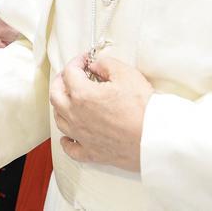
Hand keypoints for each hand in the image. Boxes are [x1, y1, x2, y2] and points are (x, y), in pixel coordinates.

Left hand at [49, 55, 152, 171]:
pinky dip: (67, 141)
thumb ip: (106, 64)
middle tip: (71, 75)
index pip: (69, 73)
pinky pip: (71, 148)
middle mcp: (76, 116)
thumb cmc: (143, 107)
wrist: (156, 138)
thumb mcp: (126, 74)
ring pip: (59, 120)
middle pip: (55, 95)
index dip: (76, 61)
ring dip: (61, 106)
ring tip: (69, 100)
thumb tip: (95, 65)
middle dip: (61, 81)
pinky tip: (68, 136)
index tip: (84, 59)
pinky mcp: (92, 152)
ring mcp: (82, 136)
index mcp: (82, 95)